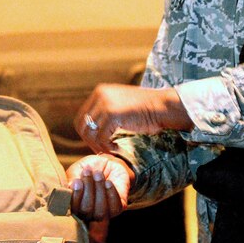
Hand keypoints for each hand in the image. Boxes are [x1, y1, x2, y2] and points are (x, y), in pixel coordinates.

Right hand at [66, 154, 133, 221]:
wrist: (108, 163)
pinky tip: (109, 182)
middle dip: (88, 189)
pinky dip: (111, 193)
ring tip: (98, 174)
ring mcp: (102, 213)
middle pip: (86, 211)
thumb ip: (71, 179)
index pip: (73, 210)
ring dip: (99, 190)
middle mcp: (87, 213)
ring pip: (100, 212)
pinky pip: (114, 207)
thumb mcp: (77, 169)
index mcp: (75, 204)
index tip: (77, 181)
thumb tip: (68, 189)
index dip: (75, 197)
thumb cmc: (89, 168)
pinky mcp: (116, 208)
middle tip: (88, 172)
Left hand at [75, 84, 193, 152]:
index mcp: (99, 91)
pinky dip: (107, 147)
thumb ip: (105, 110)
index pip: (82, 116)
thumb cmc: (144, 109)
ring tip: (109, 151)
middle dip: (89, 140)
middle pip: (82, 124)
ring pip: (91, 132)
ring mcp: (105, 104)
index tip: (96, 143)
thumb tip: (92, 128)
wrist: (161, 106)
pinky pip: (102, 137)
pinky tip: (116, 149)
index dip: (87, 133)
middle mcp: (99, 95)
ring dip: (98, 145)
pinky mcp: (112, 115)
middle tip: (100, 150)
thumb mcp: (119, 103)